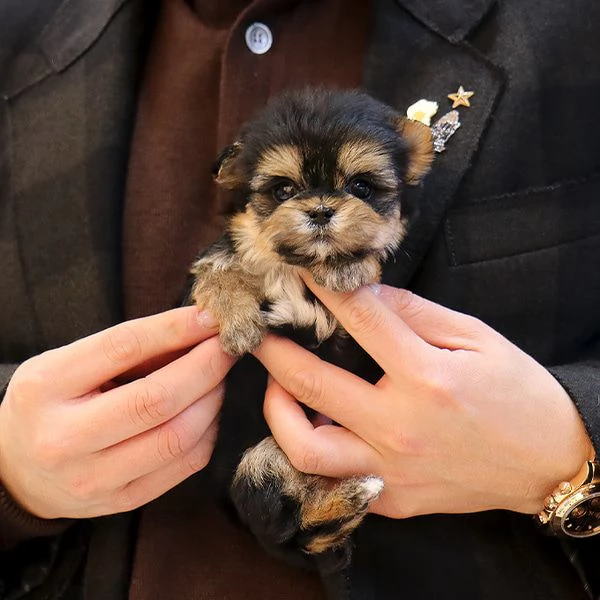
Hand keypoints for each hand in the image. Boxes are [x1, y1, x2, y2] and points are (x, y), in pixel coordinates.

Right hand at [0, 307, 233, 518]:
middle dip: (207, 366)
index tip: (211, 317)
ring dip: (213, 399)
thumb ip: (131, 347)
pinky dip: (208, 431)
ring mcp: (94, 478)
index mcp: (48, 386)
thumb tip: (198, 327)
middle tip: (227, 346)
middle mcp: (65, 439)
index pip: (124, 347)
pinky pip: (186, 464)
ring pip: (179, 437)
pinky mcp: (122, 501)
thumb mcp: (71, 361)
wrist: (17, 468)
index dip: (176, 329)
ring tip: (217, 377)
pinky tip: (207, 411)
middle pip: (158, 399)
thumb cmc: (52, 402)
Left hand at [254, 281, 593, 518]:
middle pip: (310, 385)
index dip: (322, 288)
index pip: (358, 319)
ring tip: (280, 384)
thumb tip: (361, 292)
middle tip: (255, 330)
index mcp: (426, 379)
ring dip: (278, 410)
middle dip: (271, 349)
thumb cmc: (517, 391)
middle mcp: (400, 429)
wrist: (548, 461)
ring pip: (304, 447)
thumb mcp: (475, 336)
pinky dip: (312, 448)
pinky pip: (330, 479)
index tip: (295, 270)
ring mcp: (391, 472)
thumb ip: (413, 312)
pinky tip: (316, 423)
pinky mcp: (391, 499)